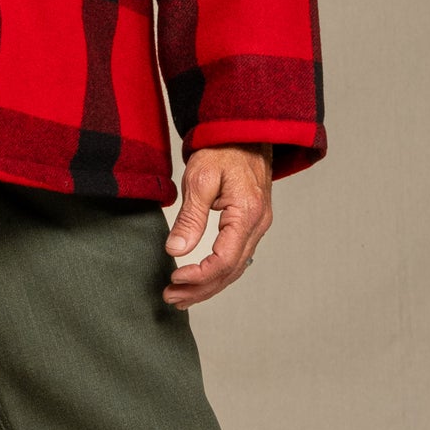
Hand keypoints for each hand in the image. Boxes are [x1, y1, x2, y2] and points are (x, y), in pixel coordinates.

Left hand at [163, 144, 272, 306]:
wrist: (243, 131)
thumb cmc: (222, 149)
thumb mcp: (200, 179)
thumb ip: (190, 217)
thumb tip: (176, 250)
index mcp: (247, 214)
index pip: (224, 260)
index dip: (198, 276)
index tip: (174, 278)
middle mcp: (258, 225)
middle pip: (231, 272)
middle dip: (200, 289)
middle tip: (171, 298)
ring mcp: (257, 225)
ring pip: (235, 268)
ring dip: (207, 285)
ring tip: (180, 296)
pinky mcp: (251, 224)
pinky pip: (237, 257)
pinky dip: (217, 272)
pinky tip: (199, 279)